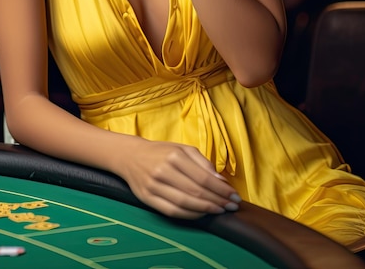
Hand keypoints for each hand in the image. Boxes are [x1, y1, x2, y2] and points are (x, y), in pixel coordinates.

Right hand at [117, 139, 240, 218]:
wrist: (131, 156)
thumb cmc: (161, 152)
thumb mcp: (181, 149)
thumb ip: (202, 162)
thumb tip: (221, 181)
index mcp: (174, 156)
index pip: (203, 177)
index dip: (221, 190)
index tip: (234, 196)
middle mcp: (163, 170)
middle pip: (196, 191)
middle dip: (217, 200)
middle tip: (231, 206)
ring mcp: (154, 186)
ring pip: (185, 203)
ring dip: (206, 209)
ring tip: (219, 210)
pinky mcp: (147, 198)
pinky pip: (172, 211)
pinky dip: (189, 215)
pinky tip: (201, 214)